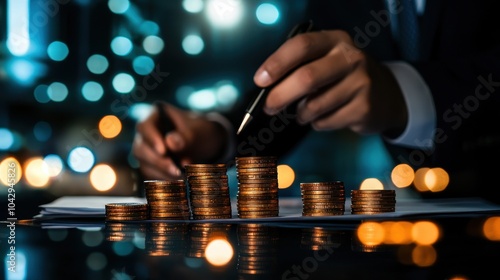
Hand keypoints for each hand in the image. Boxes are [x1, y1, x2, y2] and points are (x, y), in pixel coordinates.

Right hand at [132, 103, 227, 178]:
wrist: (204, 143)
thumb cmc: (201, 132)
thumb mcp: (199, 132)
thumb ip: (186, 137)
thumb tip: (170, 142)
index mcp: (156, 115)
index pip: (145, 126)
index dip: (152, 139)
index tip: (163, 151)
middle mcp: (146, 132)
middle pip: (141, 148)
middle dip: (158, 161)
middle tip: (176, 170)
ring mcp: (146, 149)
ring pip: (144, 163)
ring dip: (162, 172)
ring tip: (182, 175)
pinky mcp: (149, 164)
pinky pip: (150, 174)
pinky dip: (163, 179)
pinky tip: (178, 180)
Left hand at [253, 30, 406, 136]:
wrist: (385, 95)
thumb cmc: (343, 76)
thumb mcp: (327, 60)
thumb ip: (301, 66)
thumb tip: (267, 86)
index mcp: (335, 40)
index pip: (302, 46)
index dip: (277, 63)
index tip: (260, 80)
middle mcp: (351, 57)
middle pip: (307, 77)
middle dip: (280, 95)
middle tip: (269, 107)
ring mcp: (361, 83)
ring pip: (314, 105)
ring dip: (301, 114)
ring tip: (303, 112)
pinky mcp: (364, 108)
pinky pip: (325, 121)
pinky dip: (316, 123)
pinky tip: (324, 117)